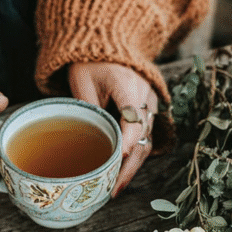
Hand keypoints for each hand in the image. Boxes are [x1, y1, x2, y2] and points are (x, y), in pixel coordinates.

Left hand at [68, 62, 157, 196]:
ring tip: (115, 188)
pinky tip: (120, 173)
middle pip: (143, 138)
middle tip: (112, 189)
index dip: (127, 142)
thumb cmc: (91, 61)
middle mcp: (146, 97)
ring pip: (147, 142)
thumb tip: (86, 140)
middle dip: (129, 167)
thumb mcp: (81, 79)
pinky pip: (144, 137)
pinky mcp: (148, 111)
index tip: (117, 160)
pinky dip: (134, 156)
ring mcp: (151, 105)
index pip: (133, 119)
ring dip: (132, 166)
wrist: (110, 42)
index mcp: (129, 86)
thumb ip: (86, 106)